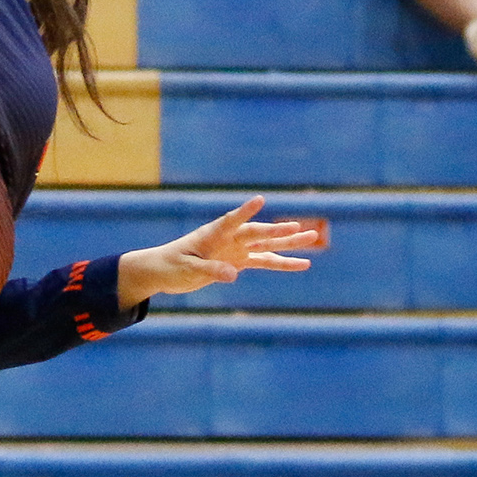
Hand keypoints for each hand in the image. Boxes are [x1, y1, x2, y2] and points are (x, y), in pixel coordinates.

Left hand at [116, 196, 318, 306]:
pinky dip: (283, 263)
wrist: (163, 271)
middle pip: (258, 233)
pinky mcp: (238, 262)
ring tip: (313, 238)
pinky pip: (265, 262)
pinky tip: (303, 264)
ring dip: (288, 243)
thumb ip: (211, 270)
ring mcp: (236, 249)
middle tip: (300, 228)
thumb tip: (234, 275)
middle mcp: (229, 239)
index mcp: (213, 235)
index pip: (232, 221)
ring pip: (267, 245)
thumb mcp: (188, 269)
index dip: (245, 211)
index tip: (260, 200)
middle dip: (278, 232)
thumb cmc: (170, 266)